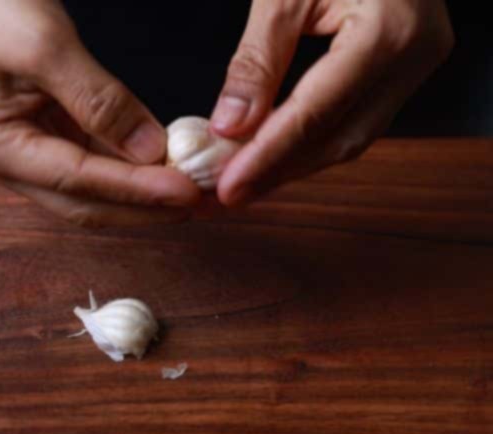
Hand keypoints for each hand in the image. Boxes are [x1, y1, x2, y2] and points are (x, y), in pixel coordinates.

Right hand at [0, 0, 200, 225]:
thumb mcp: (49, 47)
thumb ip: (100, 100)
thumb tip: (150, 151)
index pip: (75, 179)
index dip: (134, 189)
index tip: (186, 192)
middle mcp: (0, 162)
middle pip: (79, 202)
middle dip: (140, 207)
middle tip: (200, 205)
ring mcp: (18, 152)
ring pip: (86, 189)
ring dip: (137, 194)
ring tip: (190, 193)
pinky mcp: (37, 135)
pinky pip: (87, 161)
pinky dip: (125, 167)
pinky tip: (161, 168)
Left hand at [211, 0, 452, 205]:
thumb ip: (257, 62)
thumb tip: (228, 127)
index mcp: (388, 32)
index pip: (317, 113)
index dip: (268, 158)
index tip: (224, 189)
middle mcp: (416, 55)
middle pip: (338, 138)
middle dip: (276, 172)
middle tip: (218, 198)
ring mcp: (420, 64)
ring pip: (351, 138)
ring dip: (291, 165)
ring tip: (235, 186)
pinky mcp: (410, 66)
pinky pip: (358, 118)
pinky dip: (310, 142)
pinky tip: (269, 157)